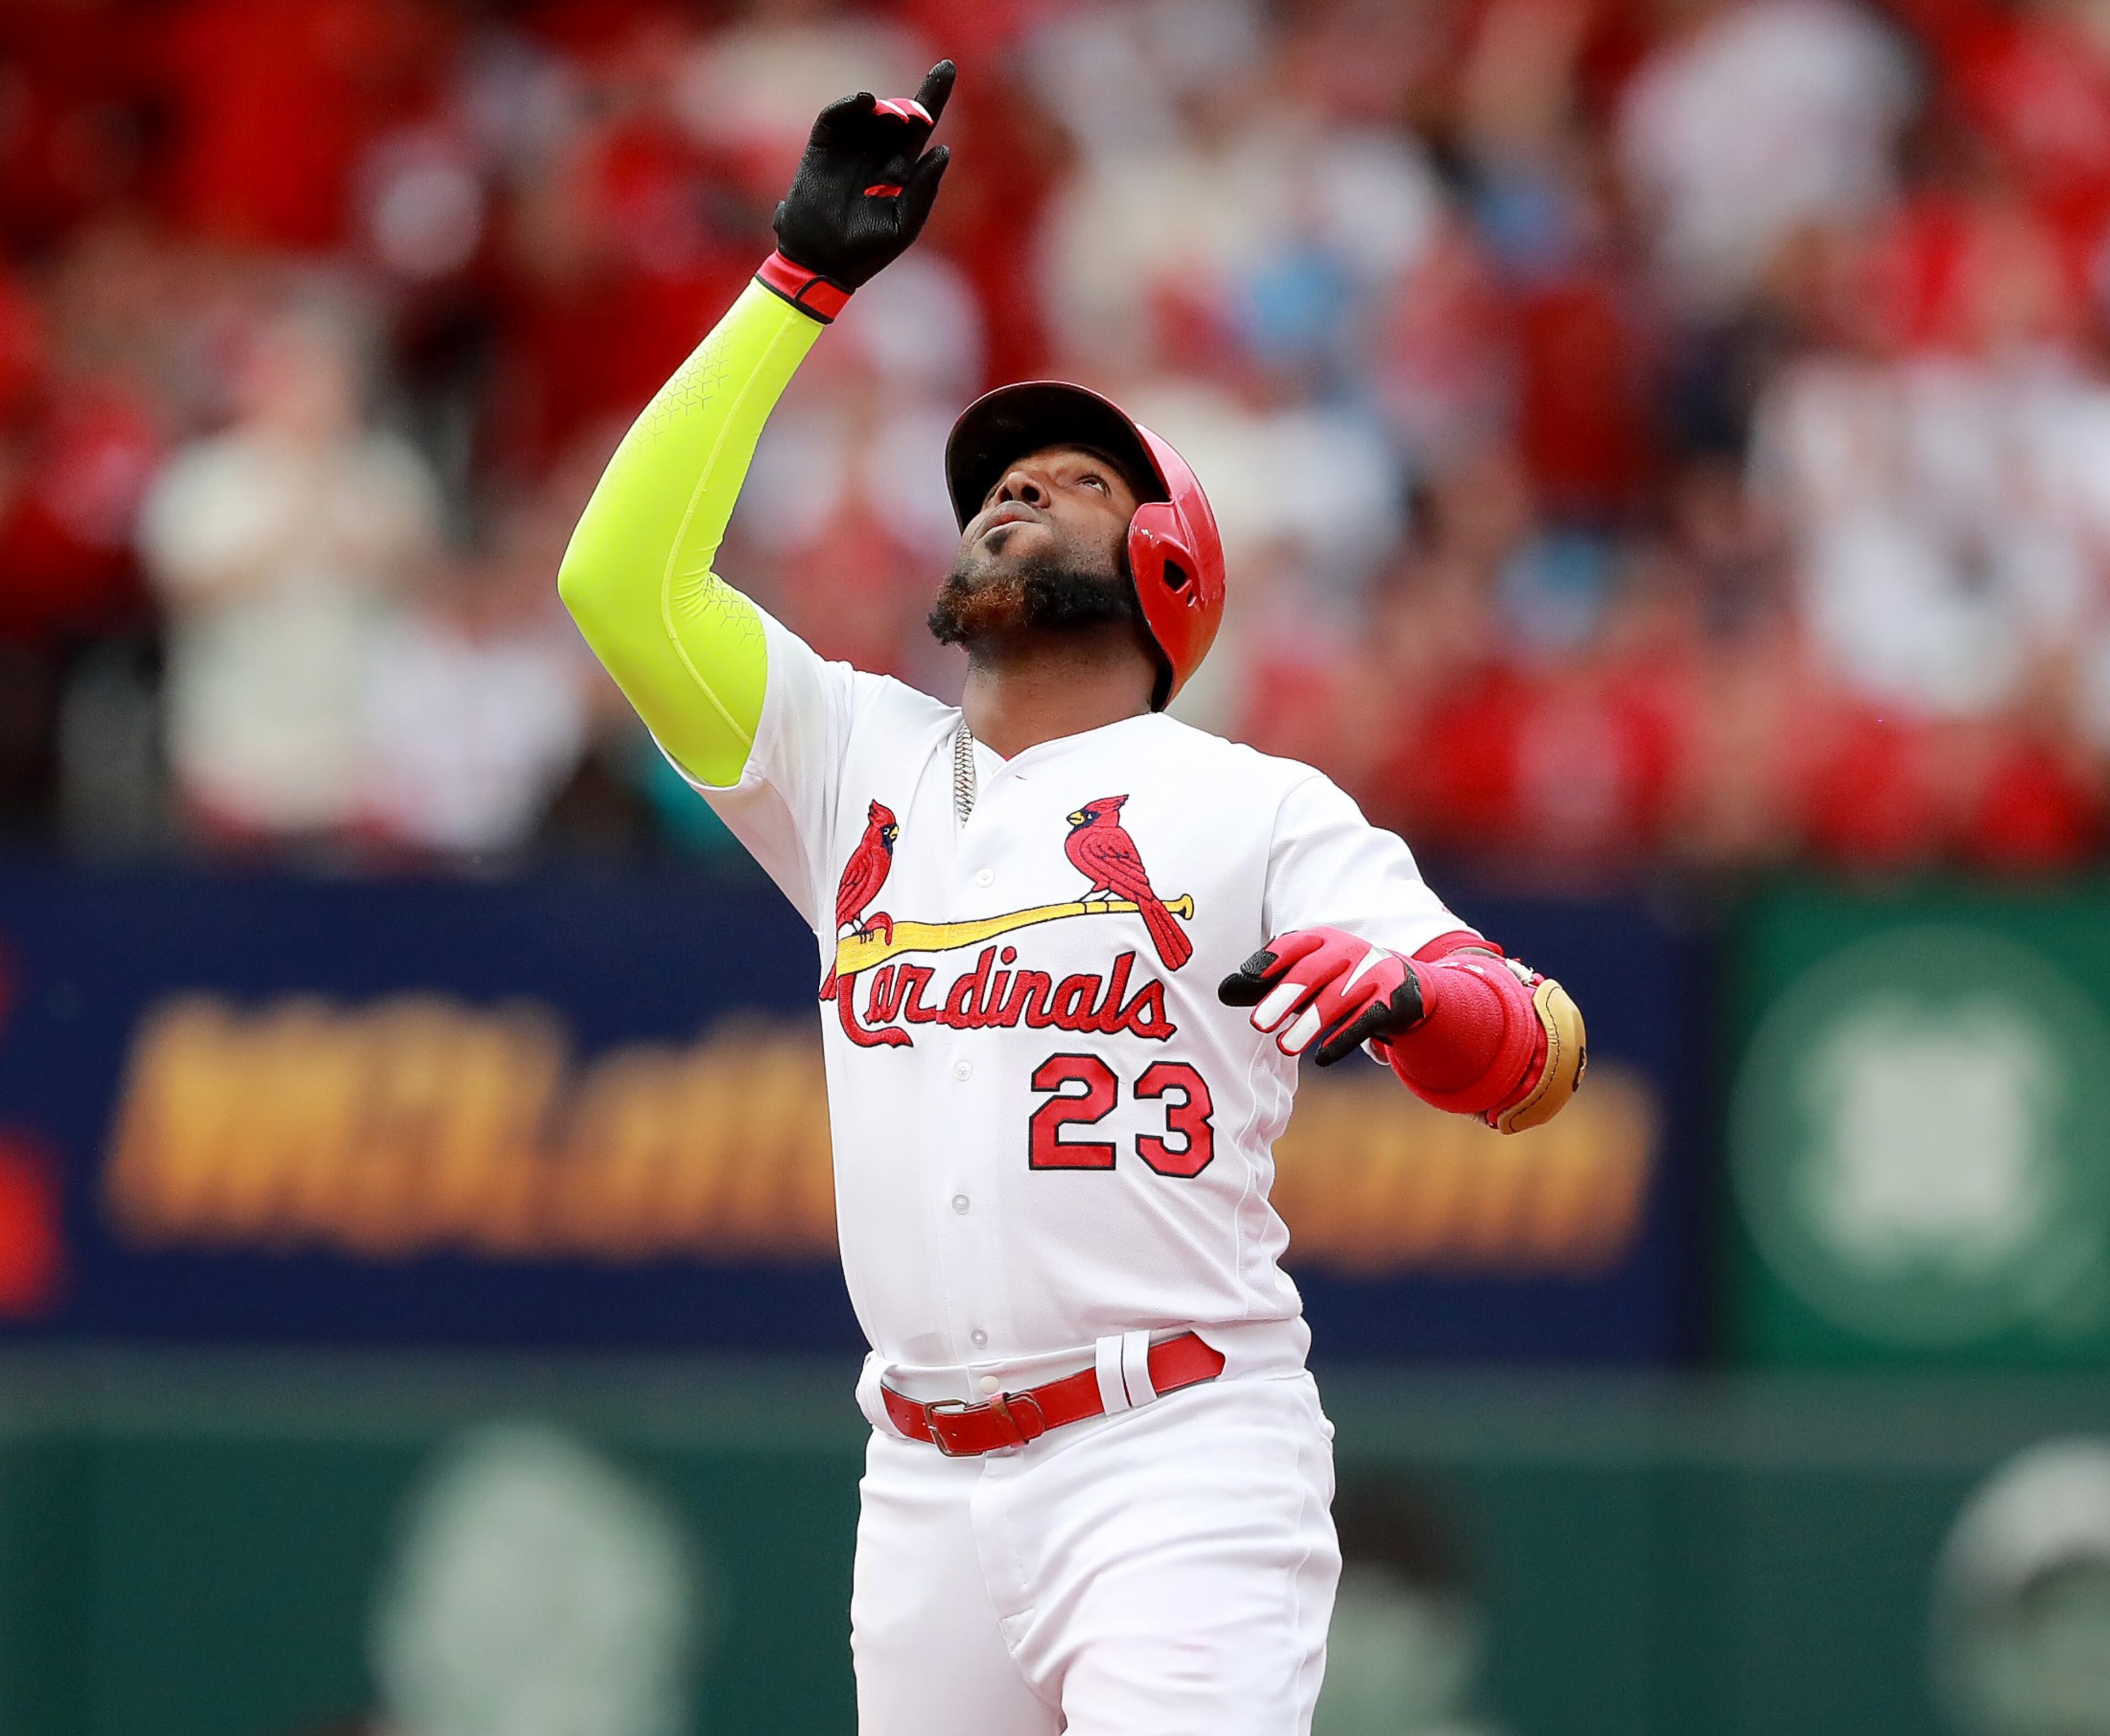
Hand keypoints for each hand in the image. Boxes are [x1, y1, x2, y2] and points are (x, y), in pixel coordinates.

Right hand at [773, 60, 953, 294]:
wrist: (822, 266)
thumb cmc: (865, 252)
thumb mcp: (903, 225)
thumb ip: (924, 190)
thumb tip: (942, 150)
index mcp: (899, 172)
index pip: (919, 129)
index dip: (933, 98)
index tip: (947, 68)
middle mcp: (875, 155)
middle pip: (898, 115)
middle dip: (915, 99)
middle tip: (927, 92)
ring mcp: (848, 150)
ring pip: (869, 114)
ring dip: (884, 108)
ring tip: (893, 114)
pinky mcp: (821, 150)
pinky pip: (834, 119)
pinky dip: (847, 107)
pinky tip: (865, 103)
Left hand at [1217, 926, 1424, 1067]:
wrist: (1404, 983)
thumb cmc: (1337, 979)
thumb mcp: (1305, 974)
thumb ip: (1265, 982)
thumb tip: (1222, 991)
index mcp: (1322, 940)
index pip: (1293, 945)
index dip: (1270, 959)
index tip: (1246, 977)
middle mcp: (1348, 952)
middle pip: (1313, 972)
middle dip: (1285, 996)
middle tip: (1257, 1023)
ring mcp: (1372, 975)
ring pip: (1338, 999)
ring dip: (1310, 1024)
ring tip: (1285, 1047)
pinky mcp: (1392, 1001)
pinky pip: (1366, 1021)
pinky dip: (1343, 1039)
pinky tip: (1323, 1057)